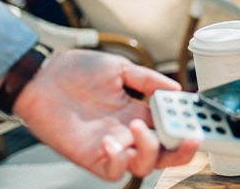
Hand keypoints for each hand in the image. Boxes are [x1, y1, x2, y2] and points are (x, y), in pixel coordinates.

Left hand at [13, 50, 198, 180]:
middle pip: (165, 154)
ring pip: (144, 165)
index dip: (187, 125)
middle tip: (190, 136)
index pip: (171, 126)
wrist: (41, 77)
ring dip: (150, 150)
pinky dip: (118, 160)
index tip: (198, 116)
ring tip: (138, 127)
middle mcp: (129, 132)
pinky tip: (111, 141)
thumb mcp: (119, 68)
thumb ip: (148, 80)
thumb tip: (177, 89)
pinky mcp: (91, 156)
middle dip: (183, 150)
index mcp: (139, 112)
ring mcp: (112, 146)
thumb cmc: (76, 70)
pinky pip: (114, 171)